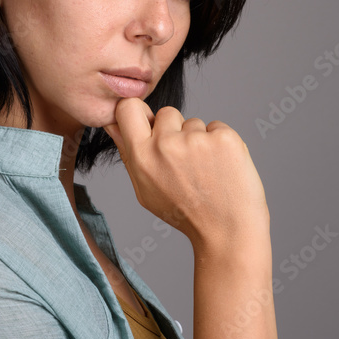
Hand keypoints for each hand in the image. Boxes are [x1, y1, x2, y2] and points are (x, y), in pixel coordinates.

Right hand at [102, 98, 269, 256]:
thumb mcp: (145, 190)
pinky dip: (220, 143)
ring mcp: (197, 140)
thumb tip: (111, 124)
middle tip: (185, 163)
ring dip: (199, 139)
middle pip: (166, 113)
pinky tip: (221, 167)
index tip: (150, 124)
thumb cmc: (184, 212)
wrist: (227, 231)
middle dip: (175, 130)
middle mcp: (166, 145)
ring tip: (205, 171)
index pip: (128, 107)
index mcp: (142, 157)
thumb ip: (128, 153)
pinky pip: (217, 127)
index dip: (140, 113)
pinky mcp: (224, 138)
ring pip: (193, 122)